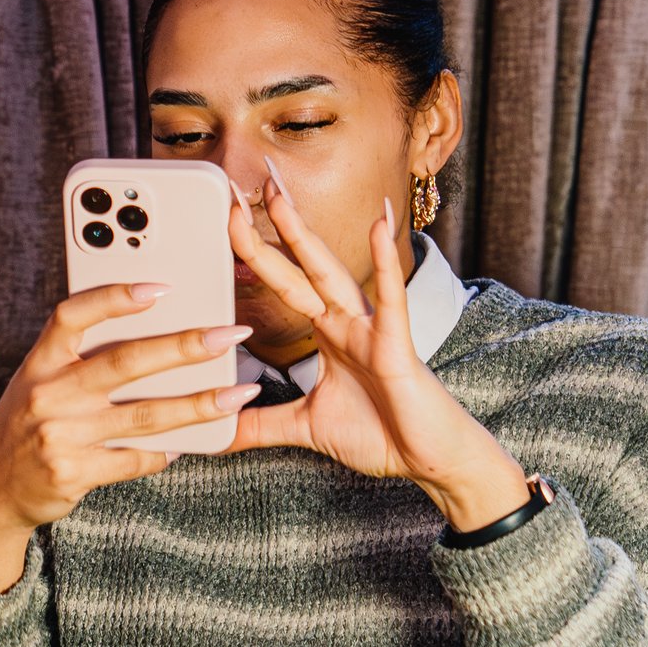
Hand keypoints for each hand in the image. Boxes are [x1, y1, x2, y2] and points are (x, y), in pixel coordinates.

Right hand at [0, 286, 258, 591]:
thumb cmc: (28, 423)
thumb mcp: (39, 381)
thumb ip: (80, 357)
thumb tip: (152, 328)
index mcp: (39, 363)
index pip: (72, 316)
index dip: (113, 297)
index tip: (159, 287)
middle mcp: (47, 394)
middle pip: (123, 362)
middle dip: (183, 347)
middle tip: (229, 335)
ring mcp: (59, 436)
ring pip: (142, 416)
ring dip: (197, 404)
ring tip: (237, 394)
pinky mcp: (73, 473)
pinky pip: (134, 459)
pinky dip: (166, 452)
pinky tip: (191, 443)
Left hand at [225, 169, 529, 531]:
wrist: (429, 459)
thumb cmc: (379, 434)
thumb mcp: (304, 426)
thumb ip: (260, 424)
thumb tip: (218, 431)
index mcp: (328, 332)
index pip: (285, 283)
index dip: (257, 254)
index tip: (230, 221)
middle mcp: (347, 321)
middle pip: (301, 266)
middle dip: (272, 227)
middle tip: (244, 187)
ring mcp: (372, 328)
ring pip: (332, 273)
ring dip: (304, 235)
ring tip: (280, 196)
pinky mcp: (397, 346)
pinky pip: (391, 298)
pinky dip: (385, 263)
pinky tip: (380, 225)